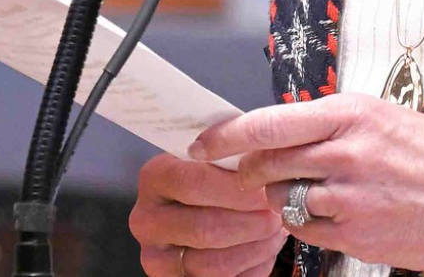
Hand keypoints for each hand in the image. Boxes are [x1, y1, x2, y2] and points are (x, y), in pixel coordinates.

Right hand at [130, 152, 287, 276]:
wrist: (198, 206)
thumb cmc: (213, 177)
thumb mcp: (214, 157)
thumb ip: (231, 156)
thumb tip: (266, 162)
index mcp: (154, 178)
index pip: (192, 183)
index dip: (235, 189)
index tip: (267, 187)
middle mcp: (147, 221)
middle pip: (204, 228)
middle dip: (251, 222)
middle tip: (276, 212)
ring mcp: (158, 258)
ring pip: (214, 263)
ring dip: (256, 247)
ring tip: (276, 229)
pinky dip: (252, 266)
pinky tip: (264, 247)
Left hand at [191, 94, 423, 271]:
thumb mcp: (388, 117)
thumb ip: (338, 121)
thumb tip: (289, 128)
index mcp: (353, 113)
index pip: (269, 121)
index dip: (227, 134)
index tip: (205, 142)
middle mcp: (346, 151)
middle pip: (266, 162)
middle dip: (251, 169)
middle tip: (251, 172)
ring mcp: (348, 195)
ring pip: (281, 197)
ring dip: (281, 197)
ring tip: (309, 192)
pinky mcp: (353, 233)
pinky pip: (305, 229)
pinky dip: (306, 223)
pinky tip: (329, 214)